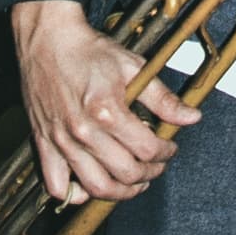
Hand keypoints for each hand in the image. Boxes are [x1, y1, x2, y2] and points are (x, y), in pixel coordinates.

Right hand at [9, 0, 200, 204]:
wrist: (48, 40)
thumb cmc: (89, 51)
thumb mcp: (132, 67)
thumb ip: (163, 98)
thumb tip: (191, 117)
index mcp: (107, 110)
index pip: (147, 149)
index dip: (166, 152)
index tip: (170, 147)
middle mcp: (83, 130)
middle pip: (126, 173)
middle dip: (149, 174)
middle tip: (156, 166)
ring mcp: (62, 140)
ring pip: (96, 186)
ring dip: (122, 192)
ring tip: (133, 182)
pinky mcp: (44, 143)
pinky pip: (57, 185)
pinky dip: (75, 194)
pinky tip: (91, 186)